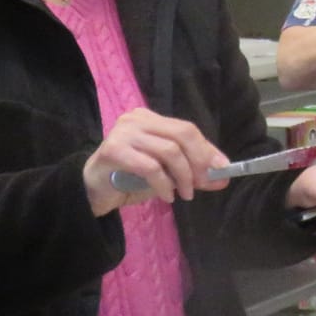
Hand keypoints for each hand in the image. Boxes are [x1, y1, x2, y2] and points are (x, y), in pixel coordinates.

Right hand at [84, 107, 229, 216]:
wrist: (92, 192)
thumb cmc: (129, 179)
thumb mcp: (167, 174)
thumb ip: (193, 172)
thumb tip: (223, 176)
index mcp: (151, 119)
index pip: (187, 129)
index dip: (207, 150)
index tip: (222, 170)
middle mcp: (136, 119)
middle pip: (182, 134)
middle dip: (199, 162)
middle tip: (202, 184)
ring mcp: (123, 132)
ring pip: (169, 150)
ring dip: (183, 176)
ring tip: (185, 194)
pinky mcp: (113, 150)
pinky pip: (150, 167)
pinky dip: (164, 184)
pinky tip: (167, 196)